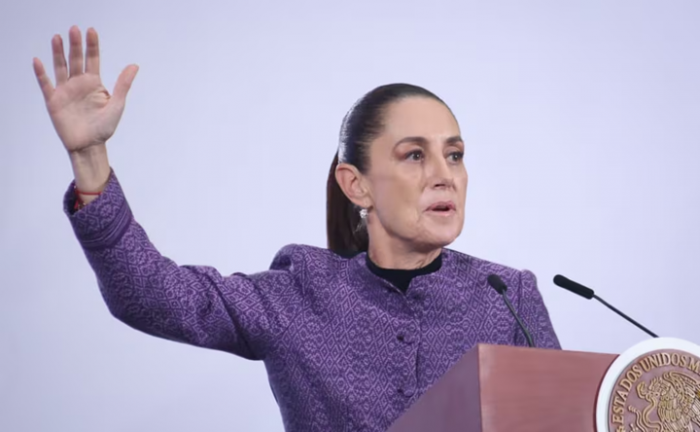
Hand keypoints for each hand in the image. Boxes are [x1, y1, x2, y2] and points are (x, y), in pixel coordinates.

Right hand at [33, 26, 138, 152]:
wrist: (89, 146)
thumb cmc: (105, 127)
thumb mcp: (117, 104)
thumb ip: (123, 84)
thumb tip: (134, 65)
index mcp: (94, 83)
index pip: (92, 59)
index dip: (92, 46)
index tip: (91, 31)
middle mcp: (78, 83)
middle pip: (76, 60)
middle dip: (75, 45)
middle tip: (74, 29)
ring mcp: (65, 91)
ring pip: (60, 67)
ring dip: (58, 53)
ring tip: (57, 38)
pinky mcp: (54, 101)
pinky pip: (46, 84)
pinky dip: (42, 73)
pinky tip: (38, 61)